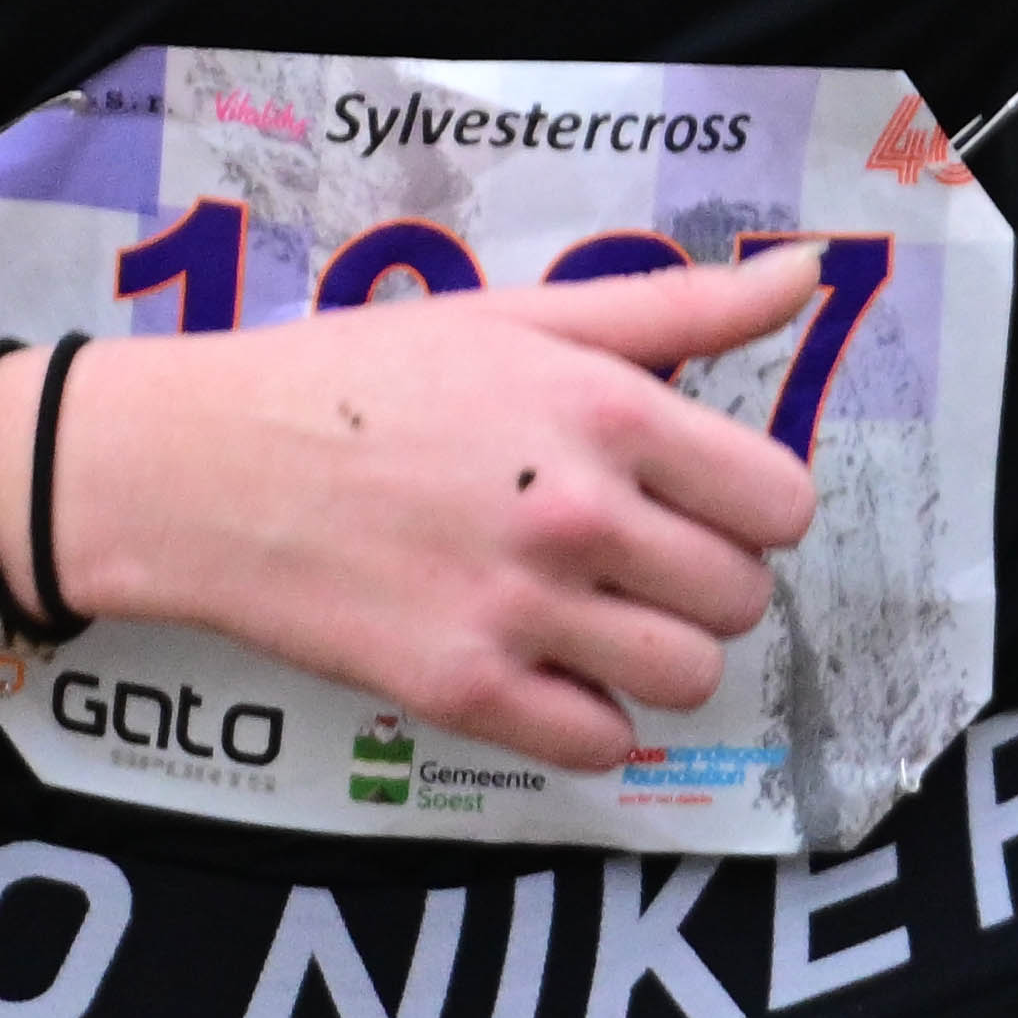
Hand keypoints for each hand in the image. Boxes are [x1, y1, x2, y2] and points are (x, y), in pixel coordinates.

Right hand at [41, 252, 829, 772]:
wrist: (206, 465)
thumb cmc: (364, 377)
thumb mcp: (522, 315)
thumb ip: (679, 306)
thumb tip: (812, 273)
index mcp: (606, 409)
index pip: (780, 501)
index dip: (749, 505)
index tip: (694, 498)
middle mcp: (577, 512)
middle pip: (743, 596)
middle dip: (701, 577)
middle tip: (627, 550)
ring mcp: (522, 609)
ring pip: (688, 677)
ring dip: (656, 652)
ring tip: (589, 610)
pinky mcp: (464, 690)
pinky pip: (603, 744)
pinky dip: (587, 717)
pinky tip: (538, 663)